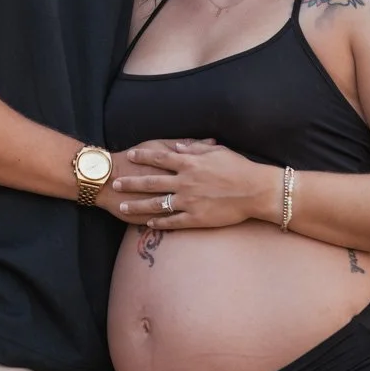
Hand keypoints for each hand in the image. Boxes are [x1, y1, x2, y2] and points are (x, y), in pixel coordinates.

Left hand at [108, 140, 271, 229]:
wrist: (254, 191)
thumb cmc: (238, 167)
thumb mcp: (215, 152)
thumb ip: (194, 148)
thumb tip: (177, 148)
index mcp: (189, 163)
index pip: (160, 158)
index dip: (143, 156)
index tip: (130, 155)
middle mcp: (185, 182)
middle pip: (151, 182)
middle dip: (131, 182)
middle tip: (115, 183)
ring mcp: (189, 202)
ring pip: (157, 204)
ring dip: (138, 205)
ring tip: (123, 206)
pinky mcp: (196, 218)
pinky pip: (173, 222)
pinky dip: (159, 222)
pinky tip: (148, 223)